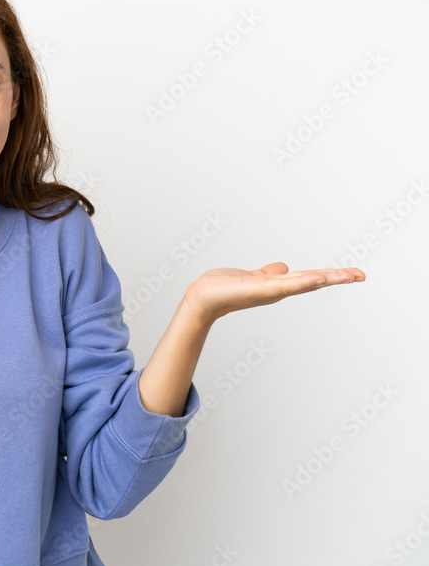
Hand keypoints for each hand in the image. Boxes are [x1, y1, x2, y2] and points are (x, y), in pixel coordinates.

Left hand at [183, 262, 365, 322]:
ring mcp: (270, 290)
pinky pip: (284, 285)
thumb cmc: (225, 288)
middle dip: (338, 278)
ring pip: (303, 283)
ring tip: (345, 275)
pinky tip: (316, 279)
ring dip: (325, 278)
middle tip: (361, 275)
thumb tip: (284, 268)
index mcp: (279, 284)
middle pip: (313, 281)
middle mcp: (278, 289)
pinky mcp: (259, 290)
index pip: (311, 278)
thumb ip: (269, 274)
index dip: (332, 275)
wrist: (203, 297)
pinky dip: (300, 282)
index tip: (355, 274)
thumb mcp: (253, 277)